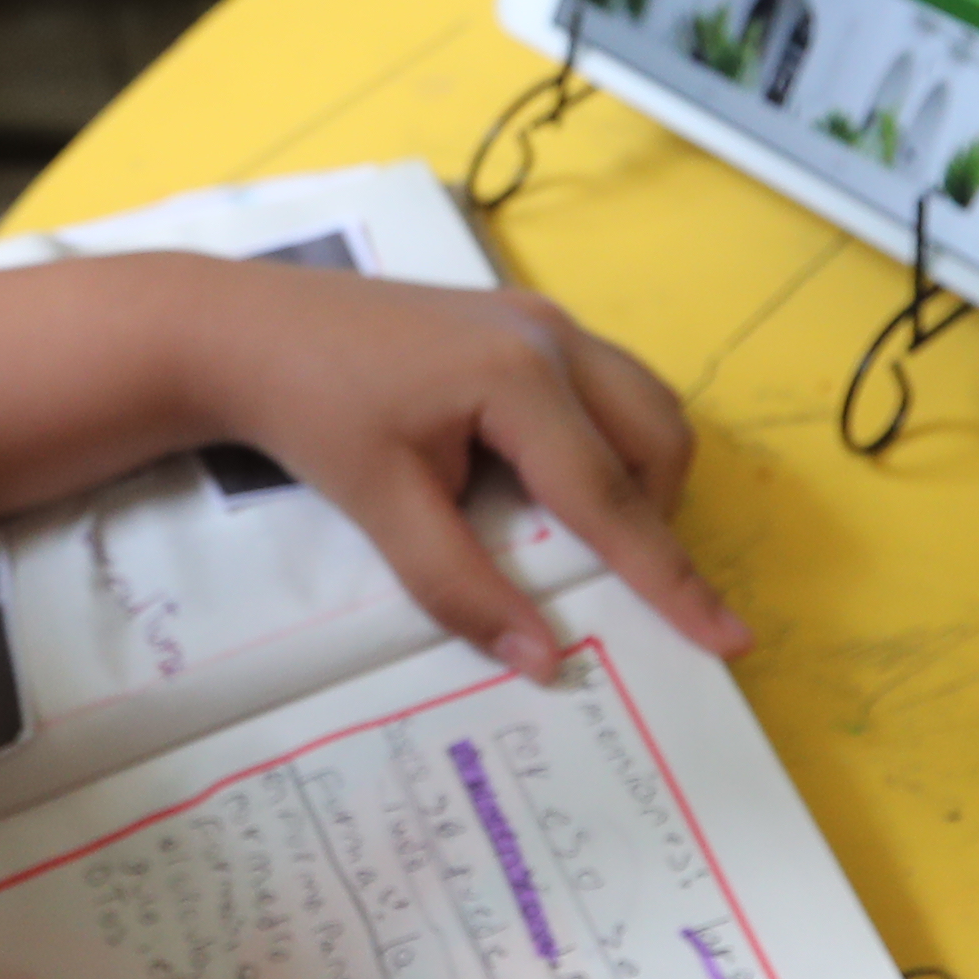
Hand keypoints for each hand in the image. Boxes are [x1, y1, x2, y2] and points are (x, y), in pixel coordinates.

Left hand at [179, 265, 746, 677]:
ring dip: (633, 477)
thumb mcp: (380, 507)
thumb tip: (542, 660)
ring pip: (643, 407)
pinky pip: (606, 386)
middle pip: (655, 444)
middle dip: (649, 519)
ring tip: (564, 528)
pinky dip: (604, 441)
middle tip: (592, 575)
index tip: (731, 639)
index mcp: (519, 381)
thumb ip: (460, 586)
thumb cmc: (310, 412)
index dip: (672, 579)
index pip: (613, 501)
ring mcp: (542, 318)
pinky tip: (536, 474)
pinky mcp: (524, 319)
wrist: (247, 330)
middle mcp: (551, 337)